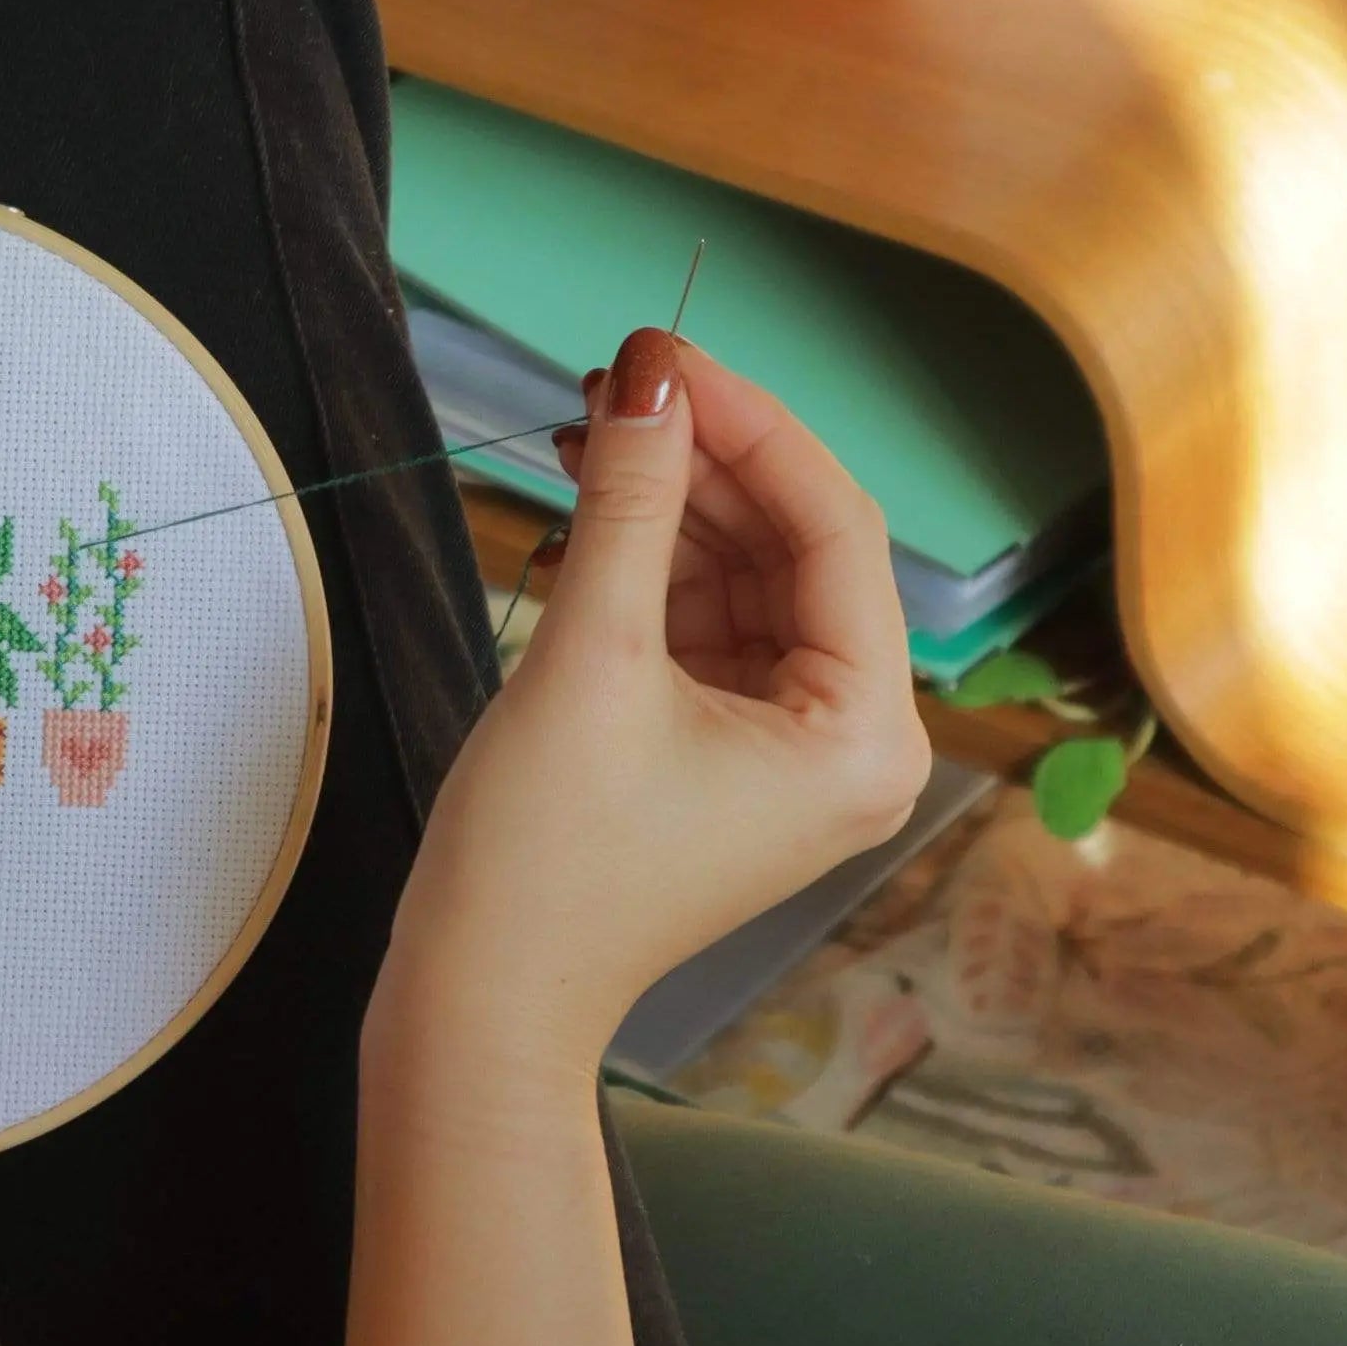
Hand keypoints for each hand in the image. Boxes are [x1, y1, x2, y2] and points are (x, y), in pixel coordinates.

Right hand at [380, 328, 929, 1079]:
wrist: (482, 993)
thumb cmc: (544, 859)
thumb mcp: (592, 655)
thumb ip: (633, 503)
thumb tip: (649, 376)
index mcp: (864, 736)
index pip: (835, 531)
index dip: (749, 426)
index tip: (663, 351)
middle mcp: (851, 740)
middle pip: (795, 546)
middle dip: (705, 457)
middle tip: (616, 378)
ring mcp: (789, 746)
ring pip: (746, 574)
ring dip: (674, 499)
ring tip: (592, 426)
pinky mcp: (725, 745)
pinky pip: (706, 619)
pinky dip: (654, 559)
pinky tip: (596, 501)